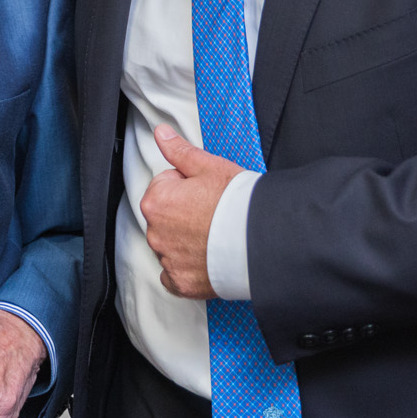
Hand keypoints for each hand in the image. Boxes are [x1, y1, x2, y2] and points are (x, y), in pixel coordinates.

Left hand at [141, 125, 242, 300]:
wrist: (261, 240)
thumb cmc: (236, 202)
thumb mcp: (209, 166)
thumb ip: (179, 151)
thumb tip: (161, 134)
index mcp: (157, 201)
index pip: (165, 186)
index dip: (188, 186)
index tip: (206, 193)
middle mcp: (155, 233)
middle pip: (166, 217)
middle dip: (184, 214)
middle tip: (213, 213)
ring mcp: (168, 260)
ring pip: (171, 245)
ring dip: (186, 241)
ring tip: (214, 235)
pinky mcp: (181, 283)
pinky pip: (175, 276)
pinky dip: (187, 269)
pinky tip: (206, 259)